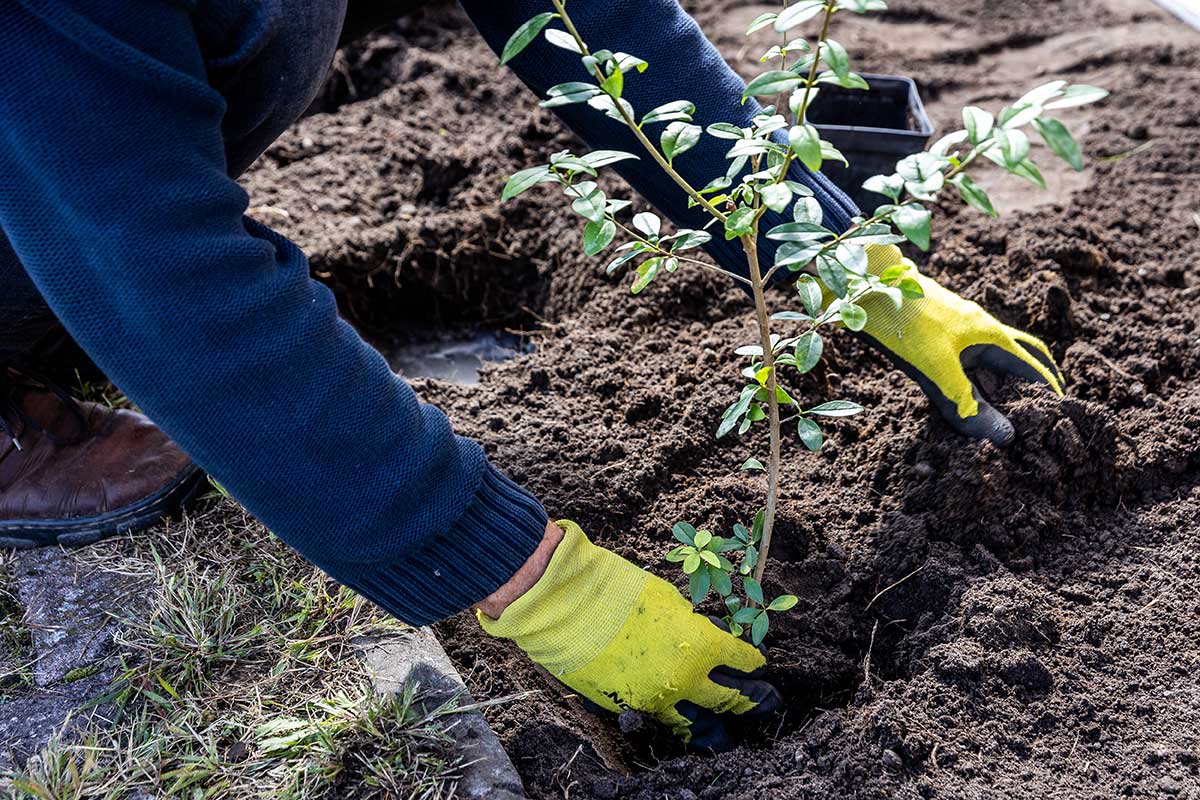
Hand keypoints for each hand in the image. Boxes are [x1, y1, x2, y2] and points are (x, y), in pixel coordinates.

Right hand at [477, 520, 779, 748]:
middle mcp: (686, 678)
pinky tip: (682, 722)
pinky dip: (675, 720)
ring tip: (726, 734)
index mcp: (701, 644)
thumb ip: (691, 624)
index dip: (752, 662)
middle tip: (764, 702)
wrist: (568, 607)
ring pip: (696, 722)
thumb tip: (700, 637)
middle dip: (749, 700)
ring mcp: (657, 698)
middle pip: (728, 698)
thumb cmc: (619, 591)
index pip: (740, 659)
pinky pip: (661, 719)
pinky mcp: (629, 707)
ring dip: (715, 726)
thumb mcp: (669, 600)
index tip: (758, 664)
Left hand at [855, 245, 1063, 444]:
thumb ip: (967, 402)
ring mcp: (959, 325)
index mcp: (990, 336)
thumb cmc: (903, 323)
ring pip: (992, 354)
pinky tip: (968, 386)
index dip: (1047, 390)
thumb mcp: (935, 368)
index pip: (1032, 367)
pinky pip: (969, 353)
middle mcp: (980, 328)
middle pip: (1021, 353)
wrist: (866, 283)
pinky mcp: (939, 327)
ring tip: (1011, 402)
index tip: (1060, 413)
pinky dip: (978, 372)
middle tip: (1048, 402)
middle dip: (1037, 377)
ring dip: (1004, 377)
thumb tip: (1003, 436)